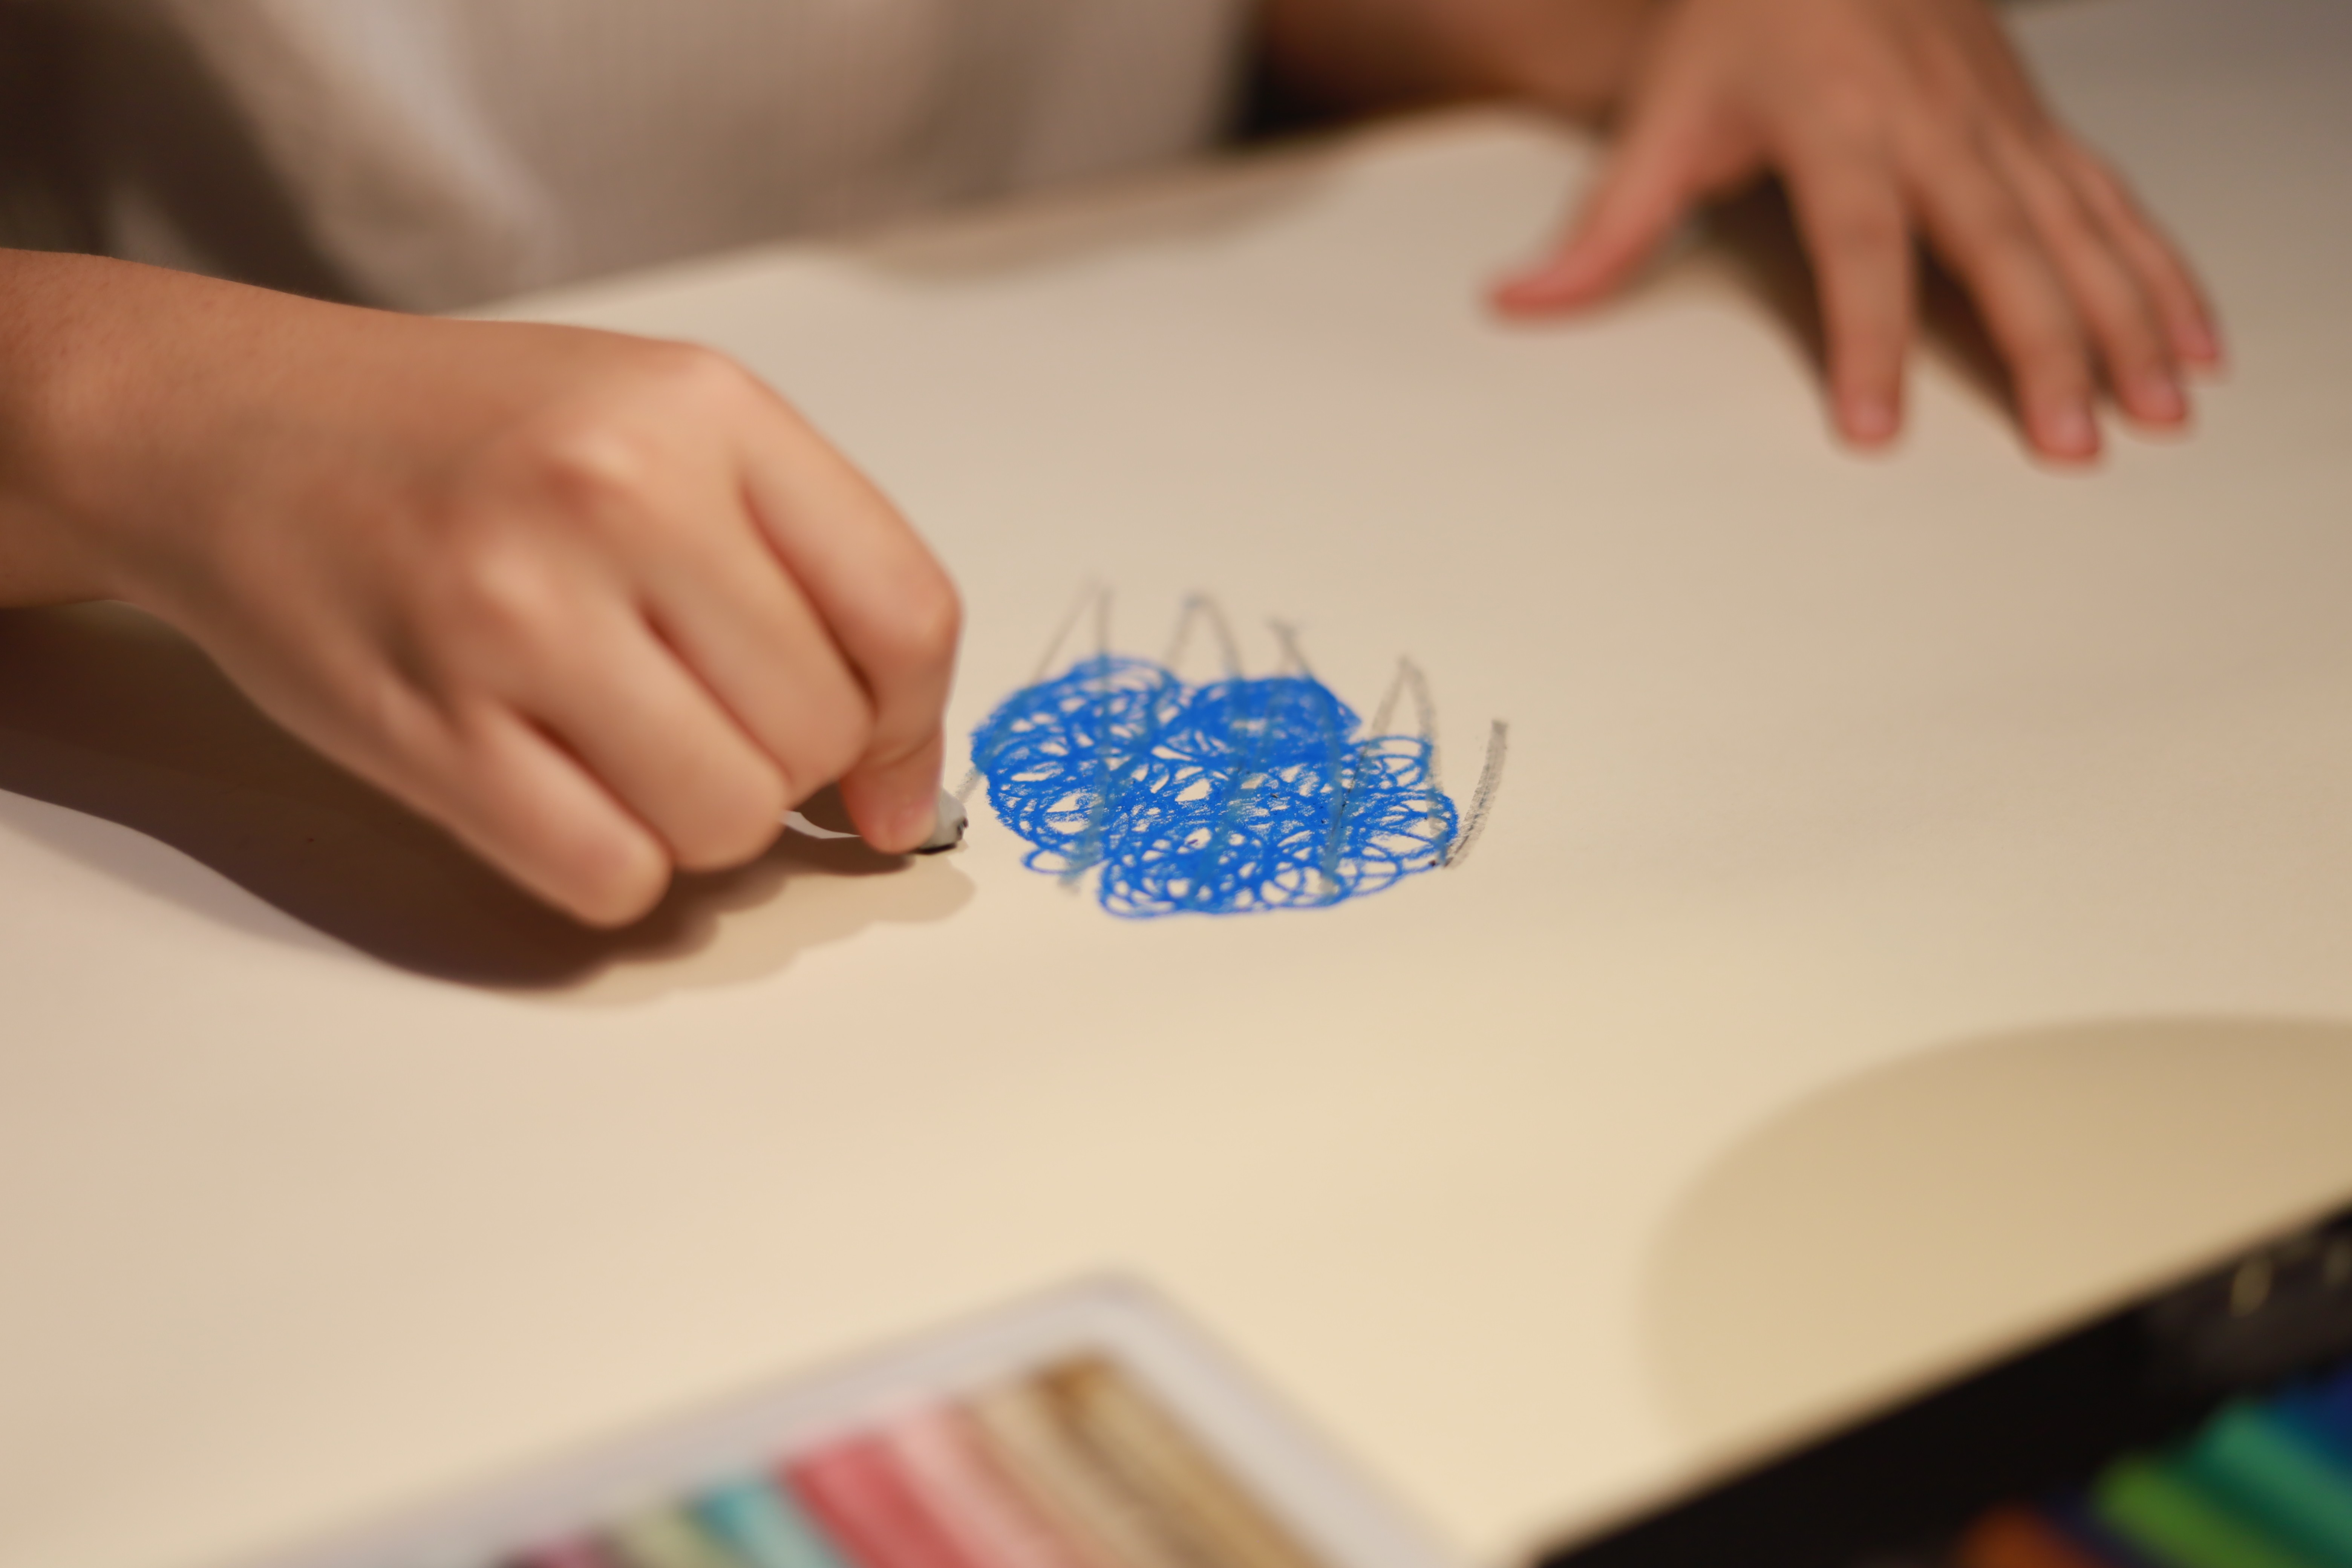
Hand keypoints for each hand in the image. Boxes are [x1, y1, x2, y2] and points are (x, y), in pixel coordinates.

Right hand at [0, 254, 958, 924]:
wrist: (233, 424)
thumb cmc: (471, 437)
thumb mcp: (666, 424)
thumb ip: (811, 570)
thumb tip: (901, 780)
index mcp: (705, 412)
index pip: (904, 616)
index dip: (916, 727)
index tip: (890, 775)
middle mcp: (617, 498)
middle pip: (817, 735)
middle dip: (787, 763)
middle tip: (704, 717)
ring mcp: (514, 617)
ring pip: (726, 822)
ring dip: (701, 819)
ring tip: (628, 744)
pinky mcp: (429, 726)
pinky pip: (610, 876)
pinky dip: (614, 866)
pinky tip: (567, 791)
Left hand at [1491, 0, 2221, 459]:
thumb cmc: (1744, 17)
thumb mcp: (1662, 113)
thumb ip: (1605, 224)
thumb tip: (1516, 305)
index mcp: (1843, 124)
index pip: (1858, 247)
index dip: (1867, 337)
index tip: (1874, 426)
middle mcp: (1940, 124)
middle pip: (2001, 249)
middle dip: (2044, 348)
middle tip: (2068, 443)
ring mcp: (2003, 123)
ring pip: (2080, 230)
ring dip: (2125, 323)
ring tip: (2158, 414)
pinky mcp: (2038, 124)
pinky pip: (2114, 202)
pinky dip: (2160, 270)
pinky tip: (2189, 340)